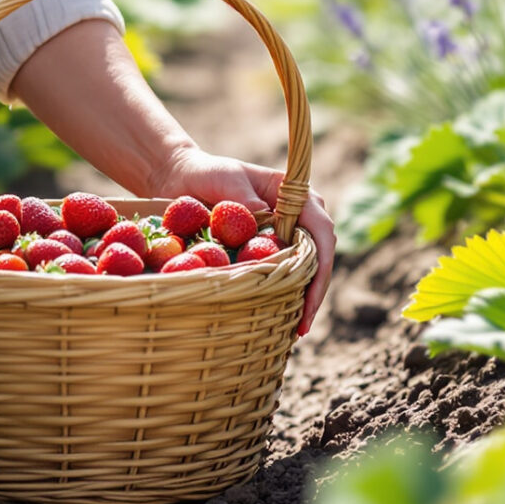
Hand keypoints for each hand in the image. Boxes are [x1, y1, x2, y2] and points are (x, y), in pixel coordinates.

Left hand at [153, 146, 337, 336]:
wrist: (183, 179)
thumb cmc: (207, 173)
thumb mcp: (225, 178)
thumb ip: (242, 195)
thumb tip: (261, 212)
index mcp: (294, 196)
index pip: (320, 230)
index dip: (321, 264)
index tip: (312, 293)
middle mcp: (295, 217)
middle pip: (318, 256)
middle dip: (314, 291)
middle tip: (303, 327)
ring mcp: (282, 236)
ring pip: (303, 270)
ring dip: (301, 298)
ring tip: (296, 330)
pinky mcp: (265, 251)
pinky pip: (280, 274)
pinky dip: (282, 294)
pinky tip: (278, 318)